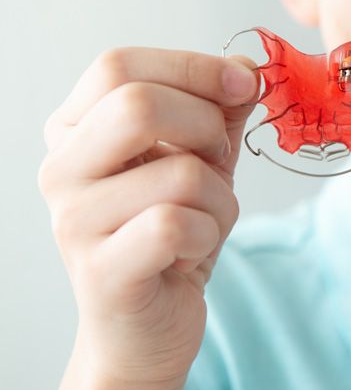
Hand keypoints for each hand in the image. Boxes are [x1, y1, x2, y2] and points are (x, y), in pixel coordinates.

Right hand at [38, 47, 259, 389]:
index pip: (120, 66)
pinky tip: (191, 251)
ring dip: (220, 198)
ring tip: (204, 220)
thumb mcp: (200, 162)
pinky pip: (178, 225)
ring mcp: (74, 221)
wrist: (149, 323)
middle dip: (207, 125)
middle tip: (219, 157)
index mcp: (76, 130)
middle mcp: (62, 169)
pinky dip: (209, 234)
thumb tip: (248, 67)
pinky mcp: (101, 271)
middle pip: (137, 104)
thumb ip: (218, 113)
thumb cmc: (171, 235)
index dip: (193, 67)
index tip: (245, 84)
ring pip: (178, 173)